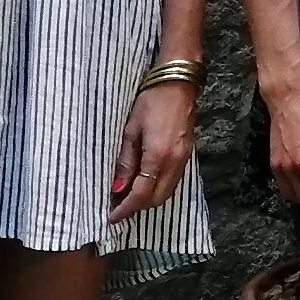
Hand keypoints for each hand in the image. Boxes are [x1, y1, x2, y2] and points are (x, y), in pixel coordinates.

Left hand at [112, 75, 198, 216]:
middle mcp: (175, 162)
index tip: (112, 217)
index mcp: (159, 157)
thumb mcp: (131, 130)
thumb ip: (126, 162)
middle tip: (117, 208)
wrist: (179, 82)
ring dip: (148, 199)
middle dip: (137, 207)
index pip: (141, 194)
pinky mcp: (187, 154)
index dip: (126, 208)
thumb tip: (117, 187)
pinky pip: (173, 181)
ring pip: (167, 192)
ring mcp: (184, 159)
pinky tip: (145, 183)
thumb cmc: (151, 101)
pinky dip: (158, 188)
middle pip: (157, 199)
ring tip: (128, 197)